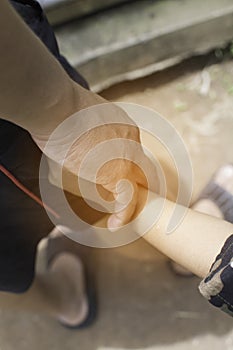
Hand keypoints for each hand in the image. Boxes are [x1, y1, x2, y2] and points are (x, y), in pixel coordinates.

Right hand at [33, 92, 157, 228]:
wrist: (60, 108)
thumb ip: (89, 136)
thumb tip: (78, 153)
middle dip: (143, 187)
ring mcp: (127, 158)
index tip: (123, 181)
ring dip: (131, 205)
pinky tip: (115, 224)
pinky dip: (123, 214)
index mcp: (125, 127)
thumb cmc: (62, 111)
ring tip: (122, 218)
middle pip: (145, 171)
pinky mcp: (117, 174)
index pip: (135, 153)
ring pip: (138, 187)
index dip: (131, 169)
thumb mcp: (83, 121)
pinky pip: (127, 199)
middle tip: (137, 202)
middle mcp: (132, 142)